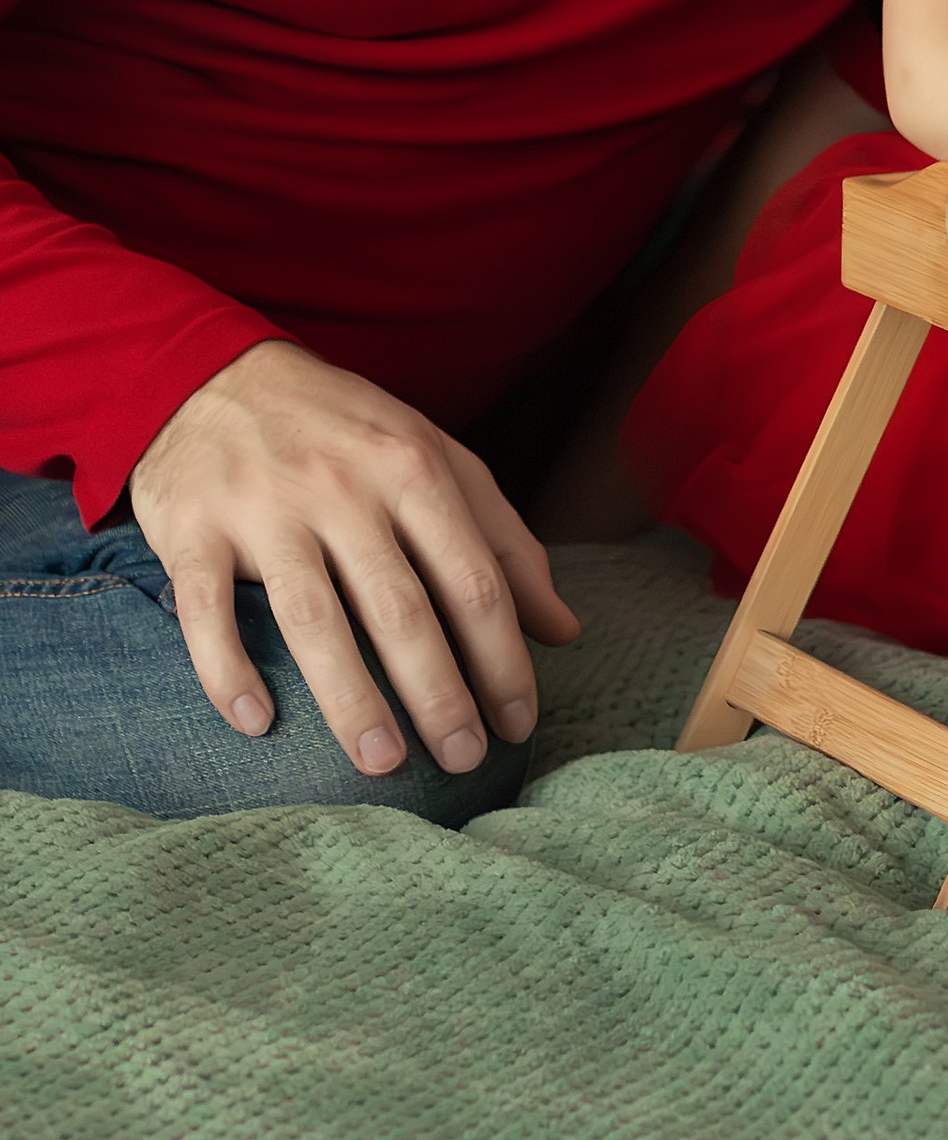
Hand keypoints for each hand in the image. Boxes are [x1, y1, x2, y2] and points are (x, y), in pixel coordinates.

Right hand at [129, 339, 581, 778]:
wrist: (214, 376)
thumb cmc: (347, 431)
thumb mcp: (438, 459)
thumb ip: (504, 541)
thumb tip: (563, 629)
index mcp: (415, 469)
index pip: (474, 578)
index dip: (503, 656)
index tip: (520, 722)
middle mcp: (344, 490)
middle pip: (402, 608)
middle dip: (440, 693)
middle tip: (464, 761)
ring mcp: (266, 511)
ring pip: (314, 620)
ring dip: (350, 699)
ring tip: (382, 763)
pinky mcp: (193, 533)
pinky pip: (209, 613)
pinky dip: (229, 672)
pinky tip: (257, 725)